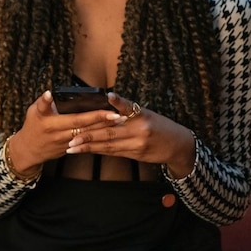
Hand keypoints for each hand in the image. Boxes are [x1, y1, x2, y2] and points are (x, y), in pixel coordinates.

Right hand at [8, 90, 127, 175]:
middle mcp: (61, 135)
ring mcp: (67, 144)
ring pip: (89, 136)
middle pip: (87, 128)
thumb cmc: (32, 126)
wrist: (29, 150)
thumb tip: (51, 92)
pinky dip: (98, 136)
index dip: (93, 115)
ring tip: (120, 122)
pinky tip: (109, 131)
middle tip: (120, 115)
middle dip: (104, 122)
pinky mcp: (71, 149)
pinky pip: (87, 142)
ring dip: (105, 129)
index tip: (107, 109)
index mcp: (52, 124)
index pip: (77, 119)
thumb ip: (43, 103)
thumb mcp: (33, 111)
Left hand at [66, 92, 195, 175]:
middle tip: (71, 136)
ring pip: (109, 144)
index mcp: (142, 114)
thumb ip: (127, 110)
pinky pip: (114, 152)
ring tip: (72, 147)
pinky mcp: (137, 154)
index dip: (119, 102)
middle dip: (88, 135)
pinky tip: (86, 150)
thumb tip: (104, 105)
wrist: (179, 145)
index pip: (128, 106)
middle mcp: (140, 128)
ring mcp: (138, 143)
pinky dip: (99, 150)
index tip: (109, 96)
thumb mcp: (146, 113)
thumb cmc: (159, 125)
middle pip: (110, 131)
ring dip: (89, 146)